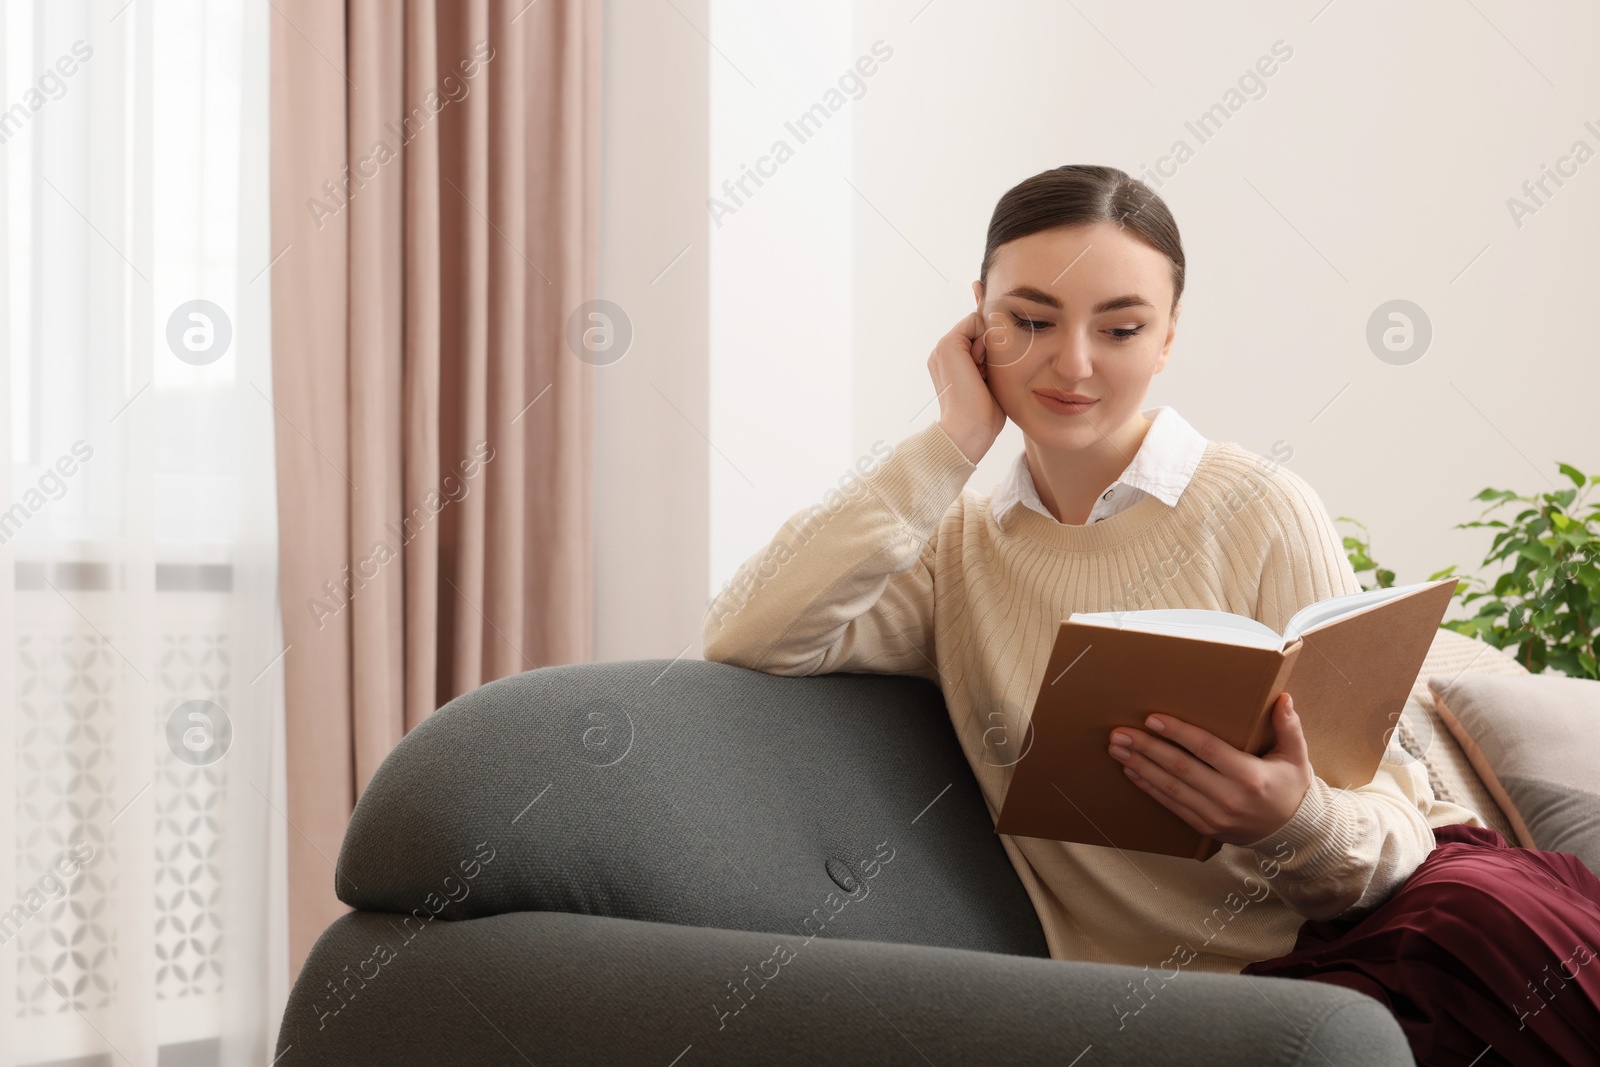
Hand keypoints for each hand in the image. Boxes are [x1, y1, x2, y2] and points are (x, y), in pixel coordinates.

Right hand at [930, 310, 1005, 463]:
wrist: (969, 429)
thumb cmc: (985, 414)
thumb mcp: (990, 381)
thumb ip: (991, 361)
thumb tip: (1004, 340)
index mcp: (950, 362)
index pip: (979, 337)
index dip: (991, 351)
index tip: (988, 377)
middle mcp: (943, 352)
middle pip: (980, 329)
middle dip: (990, 347)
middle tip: (984, 376)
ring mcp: (943, 347)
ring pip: (979, 324)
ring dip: (989, 346)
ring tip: (982, 373)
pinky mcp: (948, 344)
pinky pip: (975, 320)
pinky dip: (985, 340)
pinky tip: (980, 365)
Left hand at [1106, 692, 1312, 846]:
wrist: (1293, 835)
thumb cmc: (1290, 788)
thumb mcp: (1297, 757)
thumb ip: (1289, 727)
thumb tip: (1283, 698)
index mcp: (1250, 776)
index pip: (1207, 749)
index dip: (1178, 733)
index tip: (1153, 719)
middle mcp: (1229, 797)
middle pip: (1180, 768)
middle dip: (1147, 749)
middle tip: (1120, 734)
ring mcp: (1215, 815)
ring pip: (1170, 788)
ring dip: (1140, 767)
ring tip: (1118, 750)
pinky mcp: (1205, 827)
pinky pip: (1171, 805)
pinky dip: (1149, 788)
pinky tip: (1131, 772)